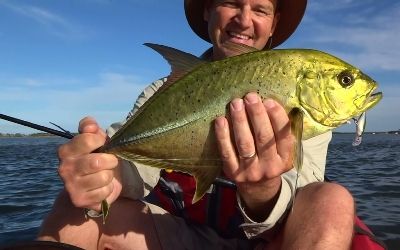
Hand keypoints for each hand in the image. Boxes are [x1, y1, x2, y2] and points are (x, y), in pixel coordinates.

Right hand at [57, 117, 121, 211]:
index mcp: (66, 151)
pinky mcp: (80, 200)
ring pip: (103, 177)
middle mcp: (64, 168)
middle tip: (109, 162)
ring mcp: (71, 186)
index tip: (102, 144)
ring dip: (110, 175)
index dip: (101, 141)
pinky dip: (108, 189)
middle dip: (110, 161)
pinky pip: (104, 192)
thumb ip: (91, 128)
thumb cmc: (95, 157)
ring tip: (104, 174)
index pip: (87, 140)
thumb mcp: (95, 139)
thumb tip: (90, 125)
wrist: (90, 187)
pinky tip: (101, 187)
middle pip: (97, 162)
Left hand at [214, 92, 293, 220]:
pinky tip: (220, 120)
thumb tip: (270, 102)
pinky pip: (227, 151)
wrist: (257, 188)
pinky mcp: (233, 172)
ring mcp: (250, 171)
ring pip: (245, 143)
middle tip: (250, 96)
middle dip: (257, 115)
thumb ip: (279, 131)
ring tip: (236, 103)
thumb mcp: (281, 151)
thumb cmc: (269, 159)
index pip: (283, 136)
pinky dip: (223, 135)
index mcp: (285, 159)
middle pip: (263, 138)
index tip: (269, 101)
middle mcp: (269, 166)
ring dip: (240, 121)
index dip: (277, 118)